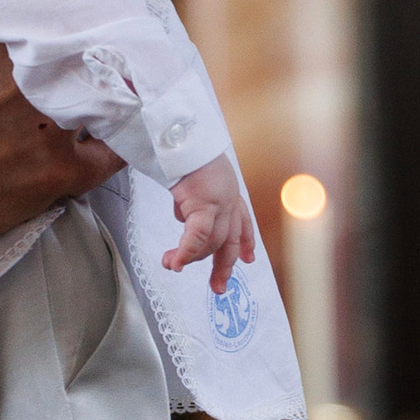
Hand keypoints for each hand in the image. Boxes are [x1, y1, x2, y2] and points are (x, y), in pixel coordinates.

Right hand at [0, 0, 116, 256]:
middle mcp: (30, 68)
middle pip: (73, 33)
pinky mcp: (60, 168)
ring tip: (94, 69)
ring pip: (98, 84)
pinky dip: (116, 132)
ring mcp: (51, 120)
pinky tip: (115, 120)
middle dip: (73, 27)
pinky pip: (111, 148)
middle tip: (70, 27)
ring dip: (95, 76)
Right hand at [161, 154, 254, 296]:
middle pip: (228, 240)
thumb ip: (193, 198)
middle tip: (218, 288)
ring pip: (210, 242)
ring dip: (190, 258)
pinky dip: (185, 253)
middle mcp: (229, 197)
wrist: (177, 131)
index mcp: (228, 189)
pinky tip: (175, 263)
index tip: (249, 260)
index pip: (242, 222)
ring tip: (171, 264)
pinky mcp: (204, 202)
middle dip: (223, 267)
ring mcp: (219, 200)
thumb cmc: (179, 150)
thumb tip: (184, 216)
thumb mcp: (192, 178)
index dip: (246, 243)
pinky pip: (197, 236)